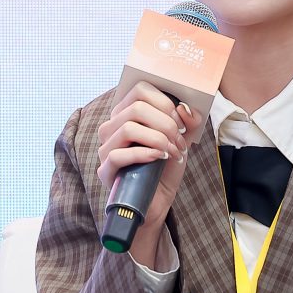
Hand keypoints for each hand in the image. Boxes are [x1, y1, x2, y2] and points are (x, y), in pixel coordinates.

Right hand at [97, 82, 205, 251]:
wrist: (158, 202)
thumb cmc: (164, 168)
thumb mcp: (180, 141)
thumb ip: (187, 123)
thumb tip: (185, 108)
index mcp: (126, 114)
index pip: (139, 90)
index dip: (164, 102)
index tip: (179, 121)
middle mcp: (112, 127)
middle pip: (136, 108)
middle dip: (165, 124)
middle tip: (178, 141)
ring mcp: (105, 148)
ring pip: (127, 128)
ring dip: (157, 139)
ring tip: (171, 152)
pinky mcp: (105, 170)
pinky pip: (118, 155)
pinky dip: (143, 153)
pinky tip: (158, 158)